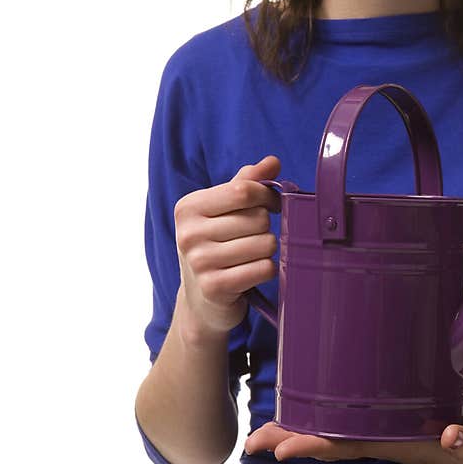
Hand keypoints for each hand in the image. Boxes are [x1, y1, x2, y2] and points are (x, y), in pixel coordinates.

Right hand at [174, 156, 281, 336]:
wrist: (201, 301)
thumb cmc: (216, 248)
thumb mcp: (222, 212)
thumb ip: (246, 183)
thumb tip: (272, 162)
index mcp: (188, 207)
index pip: (243, 190)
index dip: (268, 196)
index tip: (273, 204)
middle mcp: (189, 233)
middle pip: (258, 219)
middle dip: (265, 228)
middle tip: (254, 238)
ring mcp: (200, 262)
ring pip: (266, 244)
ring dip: (268, 251)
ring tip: (251, 257)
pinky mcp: (215, 287)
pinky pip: (264, 268)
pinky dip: (267, 270)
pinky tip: (252, 272)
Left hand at [244, 413, 462, 463]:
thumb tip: (452, 436)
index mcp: (398, 445)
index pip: (348, 446)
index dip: (315, 445)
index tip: (283, 449)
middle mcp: (383, 441)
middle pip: (328, 443)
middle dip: (291, 441)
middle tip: (253, 442)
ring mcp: (383, 433)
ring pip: (333, 434)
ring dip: (299, 431)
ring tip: (265, 430)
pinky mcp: (389, 422)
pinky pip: (347, 422)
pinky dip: (322, 418)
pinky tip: (307, 411)